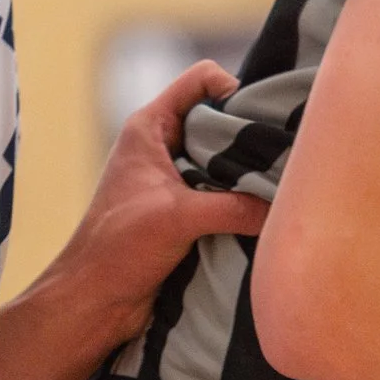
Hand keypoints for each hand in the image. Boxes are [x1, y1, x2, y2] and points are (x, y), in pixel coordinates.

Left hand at [39, 63, 269, 349]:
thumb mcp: (179, 219)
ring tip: (281, 184)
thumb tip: (285, 207)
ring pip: (224, 158)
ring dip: (248, 172)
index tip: (259, 121)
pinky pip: (223, 191)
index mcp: (150, 127)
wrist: (94, 300)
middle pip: (220, 118)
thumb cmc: (117, 248)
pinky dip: (243, 199)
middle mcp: (162, 146)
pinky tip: (266, 212)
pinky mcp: (183, 210)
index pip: (202, 80)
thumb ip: (234, 207)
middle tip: (285, 154)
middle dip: (250, 134)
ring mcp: (173, 178)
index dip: (234, 89)